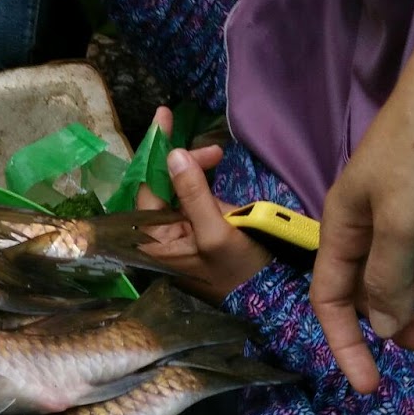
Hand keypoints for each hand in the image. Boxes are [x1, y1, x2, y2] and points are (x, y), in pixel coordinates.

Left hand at [135, 114, 268, 305]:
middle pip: (159, 185)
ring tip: (218, 159)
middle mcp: (158, 237)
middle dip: (182, 161)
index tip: (163, 118)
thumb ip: (193, 194)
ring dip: (194, 167)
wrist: (267, 297)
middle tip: (215, 152)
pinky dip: (201, 180)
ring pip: (175, 187)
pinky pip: (189, 196)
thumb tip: (172, 155)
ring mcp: (177, 232)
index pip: (146, 188)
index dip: (154, 152)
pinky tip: (214, 172)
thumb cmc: (240, 271)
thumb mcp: (217, 232)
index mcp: (153, 242)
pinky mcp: (194, 229)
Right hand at [312, 148, 413, 390]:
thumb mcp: (401, 223)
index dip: (347, 344)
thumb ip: (387, 281)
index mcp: (342, 226)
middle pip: (381, 291)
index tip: (370, 386)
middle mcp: (368, 221)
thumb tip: (381, 329)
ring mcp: (408, 206)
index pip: (333, 299)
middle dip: (411, 323)